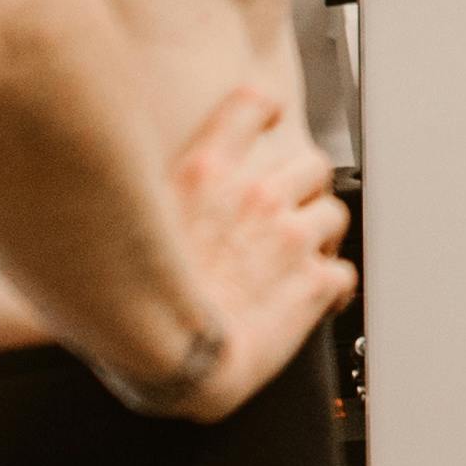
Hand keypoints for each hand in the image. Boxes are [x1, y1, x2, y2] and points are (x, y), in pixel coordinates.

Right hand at [127, 80, 352, 417]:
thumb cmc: (128, 303)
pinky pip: (343, 274)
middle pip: (311, 164)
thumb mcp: (123, 222)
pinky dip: (333, 287)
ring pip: (333, 215)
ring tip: (302, 258)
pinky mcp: (312, 282)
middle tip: (289, 214)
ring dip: (321, 236)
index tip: (272, 118)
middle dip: (305, 188)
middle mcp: (254, 196)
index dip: (267, 111)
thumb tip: (123, 189)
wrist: (162, 359)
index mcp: (205, 174)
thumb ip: (139, 194)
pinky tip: (317, 300)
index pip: (251, 106)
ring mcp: (288, 236)